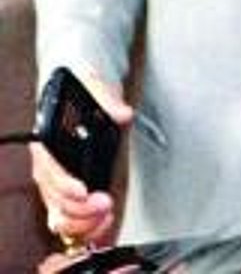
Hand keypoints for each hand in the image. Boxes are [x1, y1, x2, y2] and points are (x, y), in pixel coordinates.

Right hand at [30, 69, 133, 252]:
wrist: (88, 90)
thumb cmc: (85, 90)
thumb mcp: (95, 86)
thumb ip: (107, 98)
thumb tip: (121, 113)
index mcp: (47, 143)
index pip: (48, 170)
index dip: (64, 184)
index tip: (83, 190)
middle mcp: (49, 167)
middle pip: (54, 199)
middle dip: (78, 208)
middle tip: (104, 205)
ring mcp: (59, 183)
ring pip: (59, 215)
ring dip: (81, 222)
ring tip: (105, 216)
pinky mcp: (72, 193)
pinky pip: (69, 220)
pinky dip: (83, 227)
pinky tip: (101, 222)